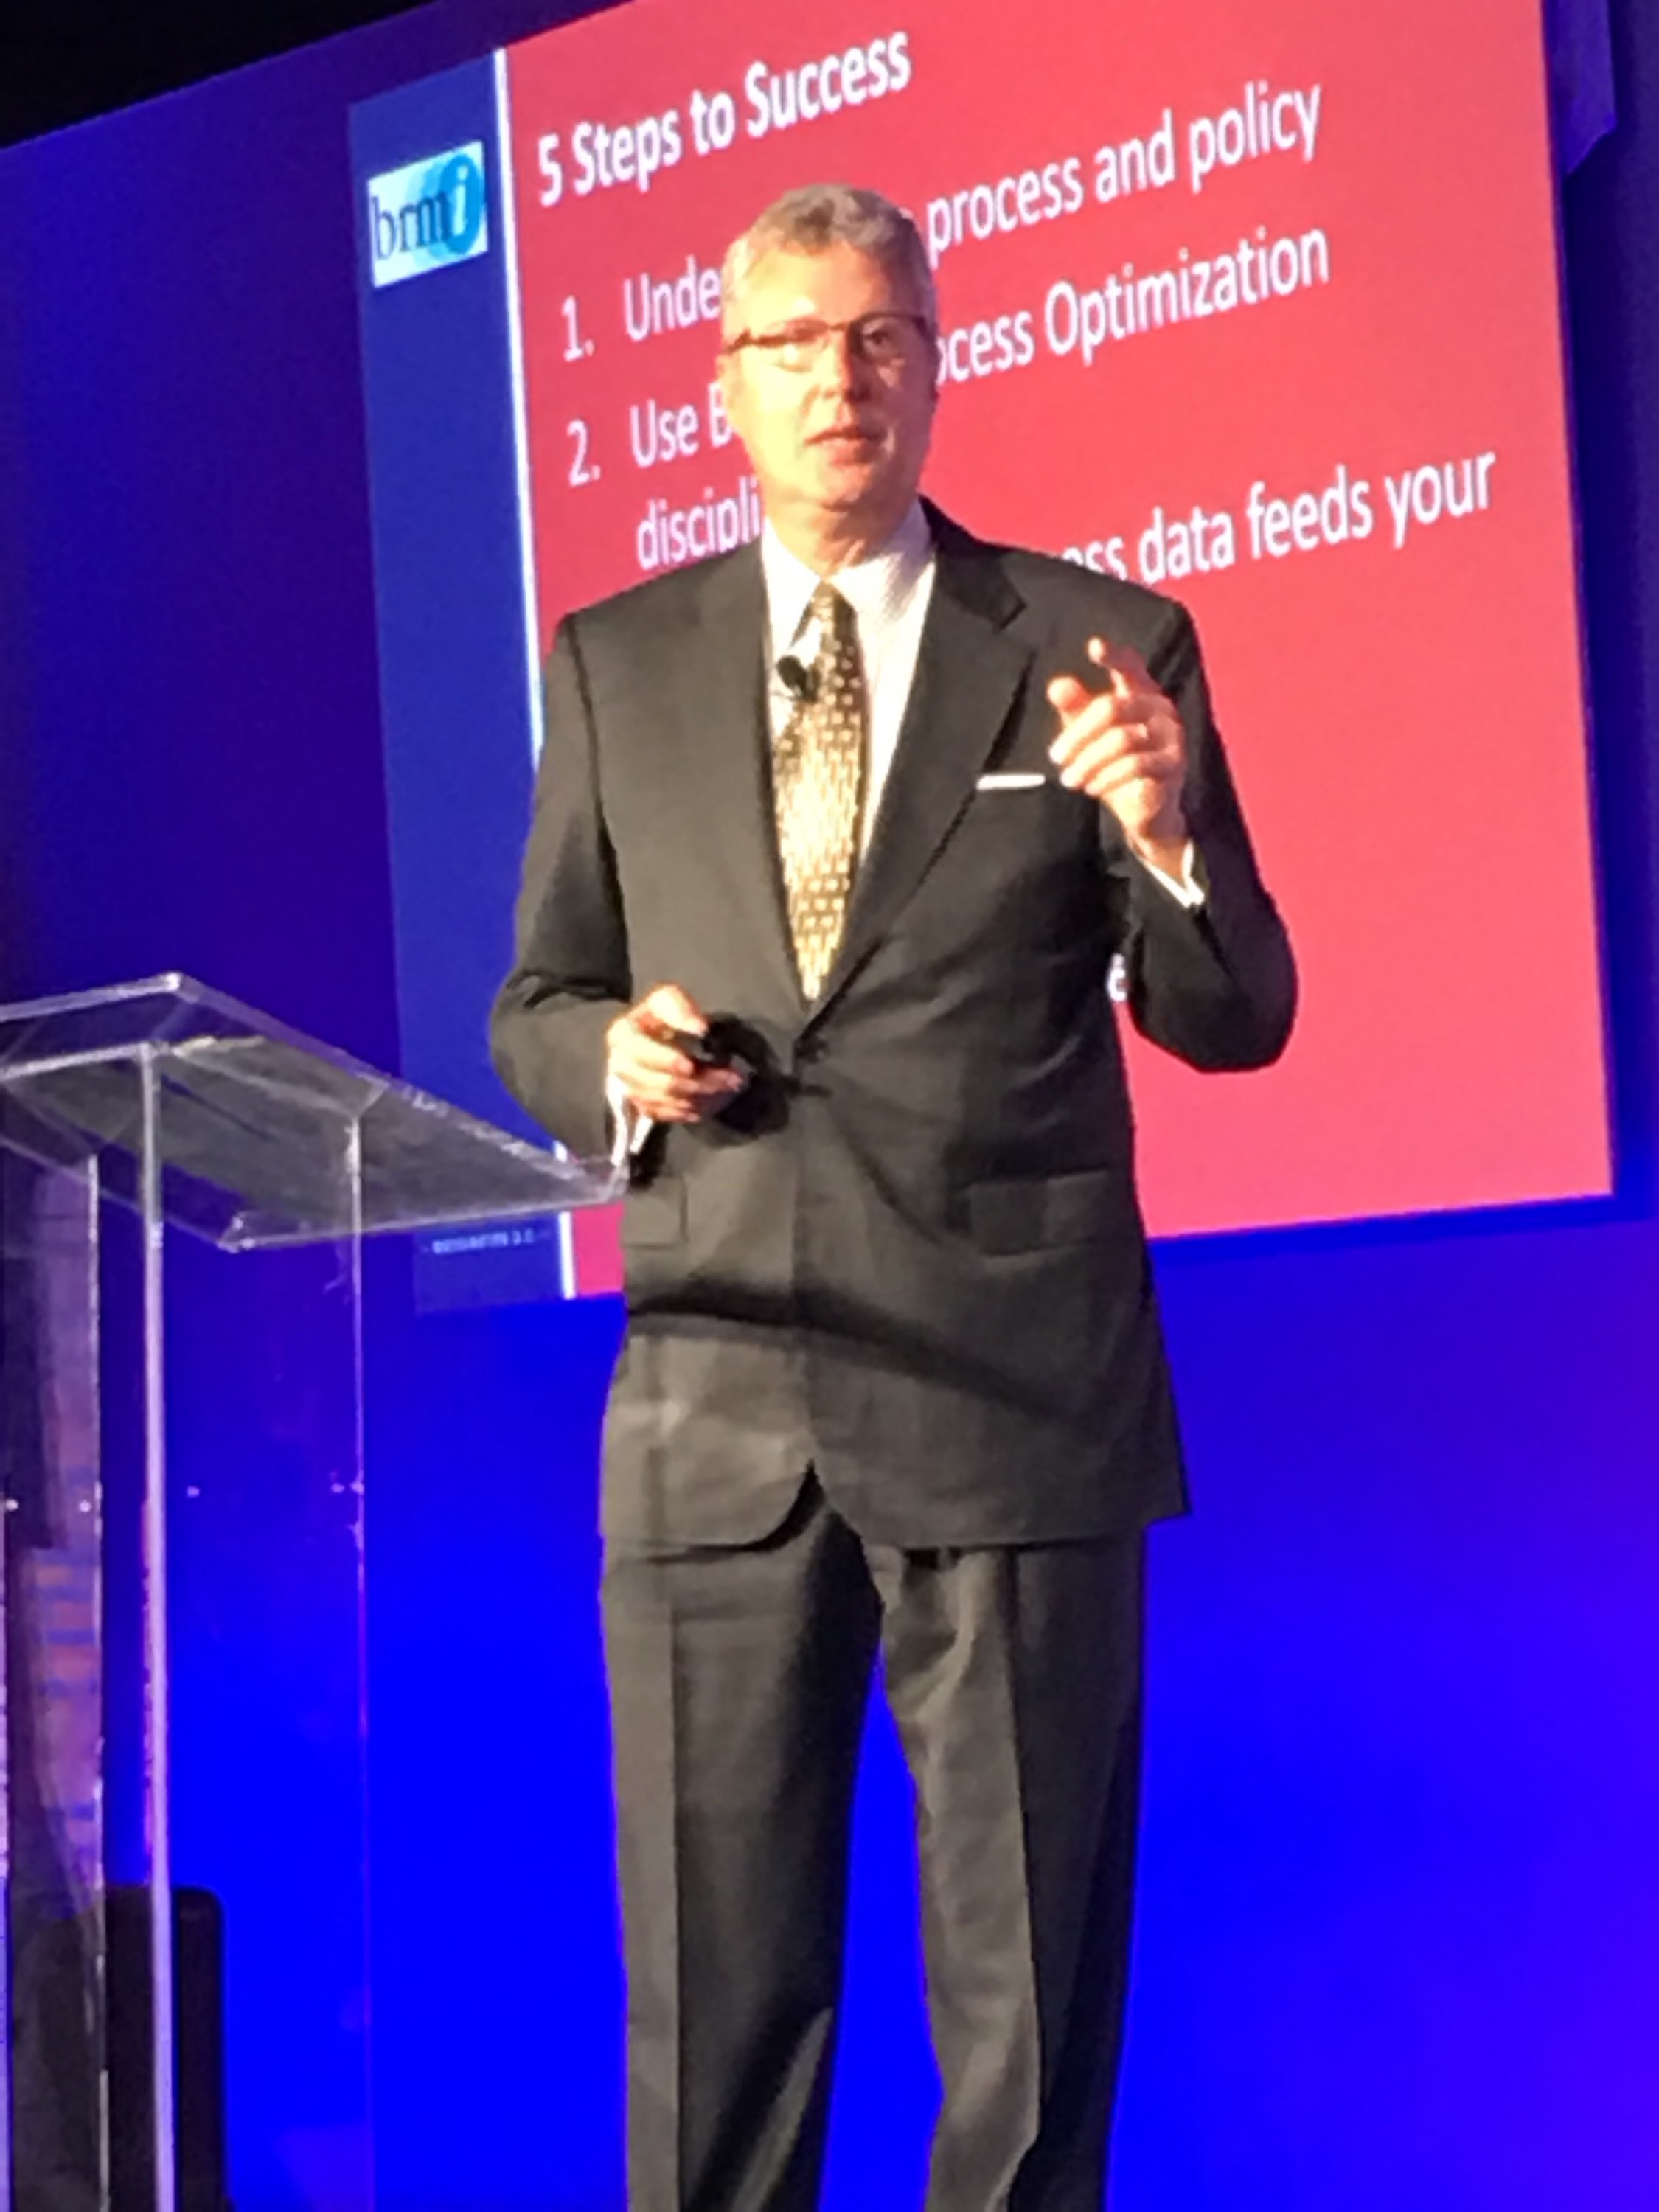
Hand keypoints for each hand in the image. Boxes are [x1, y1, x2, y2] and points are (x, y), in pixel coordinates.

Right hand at [605, 983, 746, 1123]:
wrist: (650, 1038)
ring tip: (727, 1088)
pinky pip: (664, 1115)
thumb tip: (699, 1029)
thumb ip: (680, 1009)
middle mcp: (620, 1065)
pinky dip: (687, 1111)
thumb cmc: (660, 1016)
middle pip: (659, 1083)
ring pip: (666, 1101)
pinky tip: (707, 1103)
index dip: (666, 1060)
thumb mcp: (667, 999)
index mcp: (621, 1035)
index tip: (691, 1066)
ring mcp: (629, 1089)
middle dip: (698, 1082)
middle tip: (729, 1079)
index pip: (642, 1052)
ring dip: (700, 1097)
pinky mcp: (641, 1105)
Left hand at [1047, 637, 1188, 866]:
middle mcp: (1160, 707)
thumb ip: (1075, 710)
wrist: (1146, 810)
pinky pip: (1135, 766)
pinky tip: (1092, 788)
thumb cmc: (1115, 765)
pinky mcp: (1174, 763)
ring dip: (1087, 762)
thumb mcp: (1090, 737)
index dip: (1113, 656)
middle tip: (1055, 758)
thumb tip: (1056, 686)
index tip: (1094, 646)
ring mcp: (1172, 734)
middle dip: (1077, 734)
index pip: (1128, 666)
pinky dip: (1106, 778)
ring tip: (1070, 780)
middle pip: (1111, 708)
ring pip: (1121, 740)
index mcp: (1139, 692)